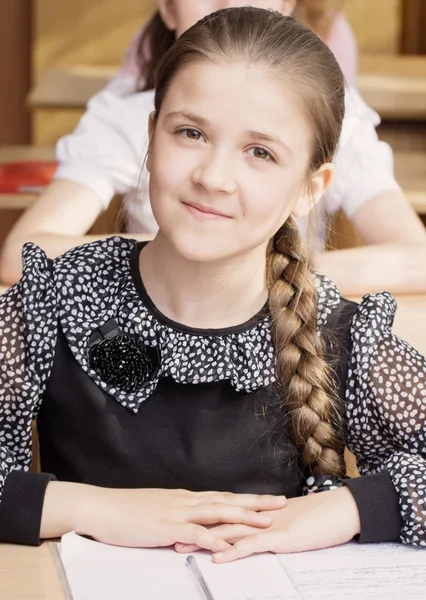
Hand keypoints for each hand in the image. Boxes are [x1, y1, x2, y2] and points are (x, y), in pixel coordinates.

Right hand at [77, 487, 285, 551]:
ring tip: (265, 521)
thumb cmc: (127, 512)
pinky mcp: (164, 527)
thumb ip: (178, 517)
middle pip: (227, 500)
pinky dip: (210, 537)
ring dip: (242, 516)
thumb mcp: (157, 511)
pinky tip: (225, 544)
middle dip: (255, 502)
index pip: (223, 496)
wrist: (102, 507)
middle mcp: (186, 501)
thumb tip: (194, 525)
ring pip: (216, 512)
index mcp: (185, 499)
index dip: (247, 498)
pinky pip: (192, 532)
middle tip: (281, 503)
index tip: (268, 499)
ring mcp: (176, 512)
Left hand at [176, 487, 359, 560]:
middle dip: (193, 528)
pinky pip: (253, 544)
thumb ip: (270, 525)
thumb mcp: (290, 522)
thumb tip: (257, 532)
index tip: (180, 523)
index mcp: (259, 512)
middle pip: (220, 521)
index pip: (225, 513)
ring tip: (181, 546)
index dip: (201, 518)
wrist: (342, 510)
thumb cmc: (319, 517)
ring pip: (230, 531)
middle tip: (168, 534)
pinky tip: (218, 556)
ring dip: (204, 540)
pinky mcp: (280, 537)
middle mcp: (259, 516)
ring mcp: (268, 525)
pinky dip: (233, 550)